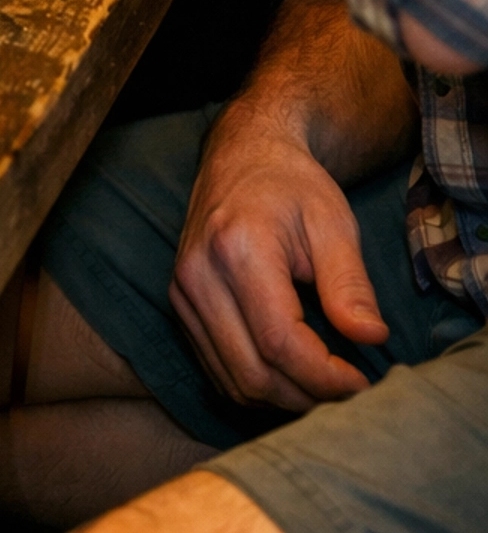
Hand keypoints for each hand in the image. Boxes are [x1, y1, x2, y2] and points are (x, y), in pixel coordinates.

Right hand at [169, 100, 388, 411]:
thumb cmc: (293, 184)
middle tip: (349, 391)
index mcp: (237, 247)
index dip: (324, 377)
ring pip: (232, 379)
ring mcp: (183, 290)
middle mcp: (199, 273)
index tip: (363, 383)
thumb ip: (350, 284)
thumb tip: (372, 338)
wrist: (243, 153)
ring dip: (283, 398)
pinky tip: (290, 374)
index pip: (279, 341)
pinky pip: (217, 368)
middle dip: (307, 396)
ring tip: (324, 386)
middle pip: (252, 372)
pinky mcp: (180, 302)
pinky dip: (256, 385)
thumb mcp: (333, 223)